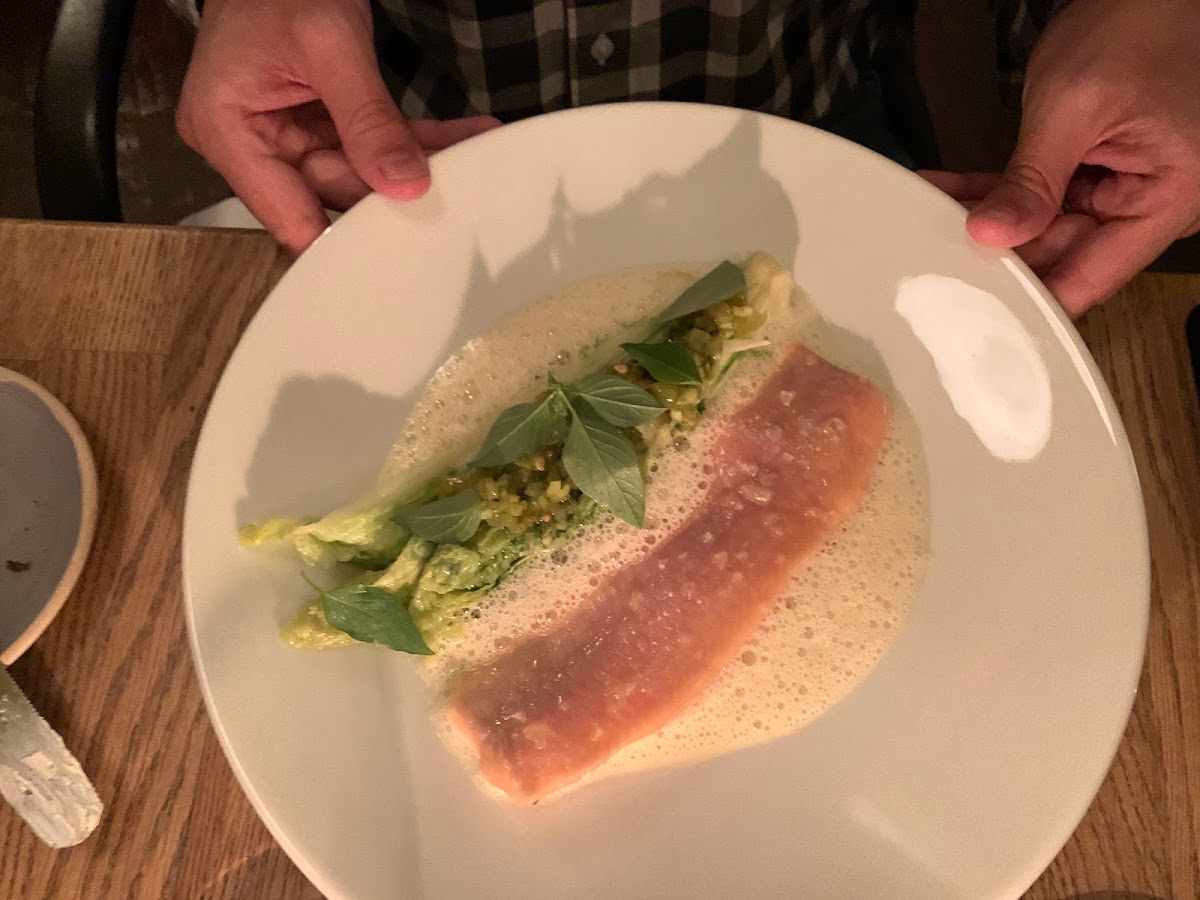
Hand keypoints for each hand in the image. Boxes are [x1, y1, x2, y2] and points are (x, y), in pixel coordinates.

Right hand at [175, 0, 498, 252]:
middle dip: (393, 190)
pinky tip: (462, 138)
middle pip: (329, 193)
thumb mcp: (329, 45)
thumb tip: (406, 186)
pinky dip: (410, 139)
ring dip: (414, 161)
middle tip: (455, 193)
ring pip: (358, 171)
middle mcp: (250, 144)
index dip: (344, 241)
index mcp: (228, 133)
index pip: (289, 216)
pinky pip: (366, 142)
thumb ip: (367, 119)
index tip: (401, 254)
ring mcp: (283, 135)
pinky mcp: (313, 123)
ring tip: (471, 159)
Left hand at [921, 0, 1199, 316]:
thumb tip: (991, 236)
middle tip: (933, 266)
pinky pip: (1040, 194)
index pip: (1091, 278)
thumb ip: (1034, 179)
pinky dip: (995, 192)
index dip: (1033, 299)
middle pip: (1063, 256)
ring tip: (927, 225)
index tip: (976, 312)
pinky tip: (944, 193)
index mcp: (1166, 201)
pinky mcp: (1092, 172)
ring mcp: (1119, 189)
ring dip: (987, 222)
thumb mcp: (1075, 107)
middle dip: (998, 257)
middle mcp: (1147, 206)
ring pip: (1042, 227)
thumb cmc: (1135, 30)